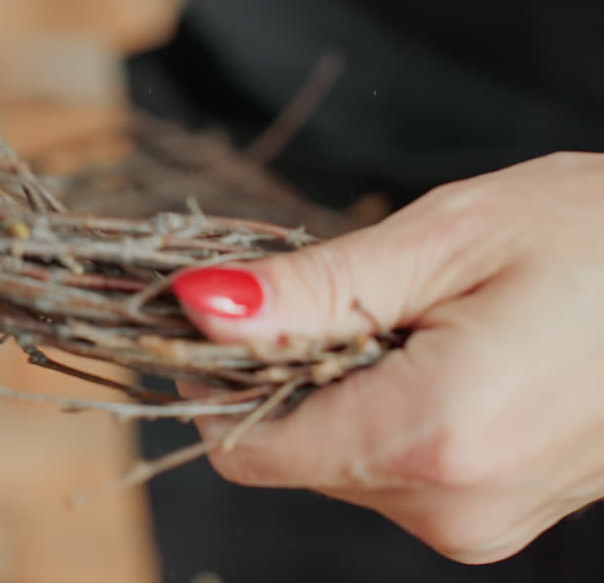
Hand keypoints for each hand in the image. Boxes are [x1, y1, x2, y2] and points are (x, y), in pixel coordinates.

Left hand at [169, 152, 603, 562]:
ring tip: (409, 314)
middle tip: (340, 289)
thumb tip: (200, 307)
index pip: (249, 448)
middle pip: (289, 454)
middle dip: (283, 372)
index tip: (229, 311)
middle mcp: (450, 506)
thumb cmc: (601, 242)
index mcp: (431, 438)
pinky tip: (435, 348)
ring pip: (337, 459)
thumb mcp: (443, 241)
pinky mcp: (494, 514)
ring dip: (336, 386)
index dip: (218, 379)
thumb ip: (311, 291)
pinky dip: (383, 407)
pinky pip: (393, 466)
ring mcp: (478, 522)